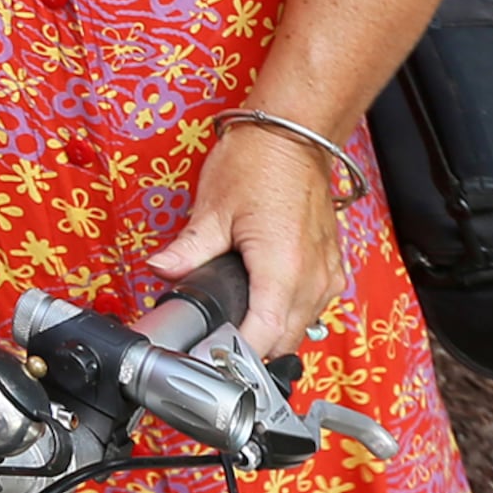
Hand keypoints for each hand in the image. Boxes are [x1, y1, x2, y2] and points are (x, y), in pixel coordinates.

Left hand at [148, 119, 346, 360]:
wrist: (294, 135)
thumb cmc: (258, 162)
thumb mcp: (213, 209)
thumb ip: (188, 250)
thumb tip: (161, 270)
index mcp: (283, 269)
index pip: (264, 337)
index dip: (235, 354)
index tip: (209, 357)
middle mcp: (312, 279)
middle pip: (283, 341)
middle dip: (250, 349)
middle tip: (213, 344)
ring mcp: (327, 275)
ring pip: (300, 328)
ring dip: (271, 333)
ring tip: (234, 327)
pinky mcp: (331, 267)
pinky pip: (312, 307)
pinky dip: (288, 314)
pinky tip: (262, 304)